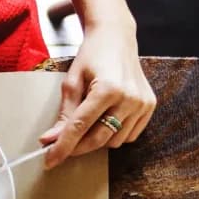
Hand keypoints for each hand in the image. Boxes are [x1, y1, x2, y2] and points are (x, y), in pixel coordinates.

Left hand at [41, 22, 154, 166]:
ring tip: (89, 121)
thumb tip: (51, 140)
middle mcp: (129, 98)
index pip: (80, 127)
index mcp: (107, 88)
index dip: (63, 147)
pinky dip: (114, 134)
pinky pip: (129, 136)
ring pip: (114, 142)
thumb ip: (64, 114)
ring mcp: (142, 103)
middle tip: (61, 146)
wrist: (116, 38)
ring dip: (97, 139)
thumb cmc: (91, 57)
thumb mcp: (72, 82)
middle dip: (77, 147)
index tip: (49, 160)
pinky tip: (107, 118)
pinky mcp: (149, 106)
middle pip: (98, 139)